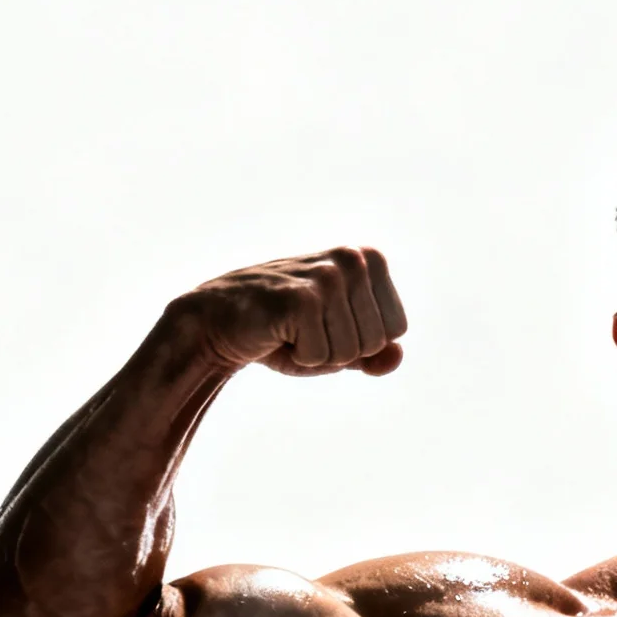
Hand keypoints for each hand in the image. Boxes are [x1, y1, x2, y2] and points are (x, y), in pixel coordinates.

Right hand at [168, 246, 408, 375]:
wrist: (219, 321)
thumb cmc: (285, 331)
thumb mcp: (339, 344)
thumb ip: (374, 353)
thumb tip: (397, 356)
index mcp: (369, 259)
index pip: (397, 330)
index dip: (362, 343)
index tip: (329, 324)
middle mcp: (352, 259)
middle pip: (376, 342)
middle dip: (341, 351)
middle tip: (305, 329)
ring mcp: (326, 276)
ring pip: (350, 352)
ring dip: (318, 354)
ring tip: (291, 330)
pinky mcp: (300, 298)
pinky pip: (321, 357)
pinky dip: (298, 357)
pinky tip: (276, 333)